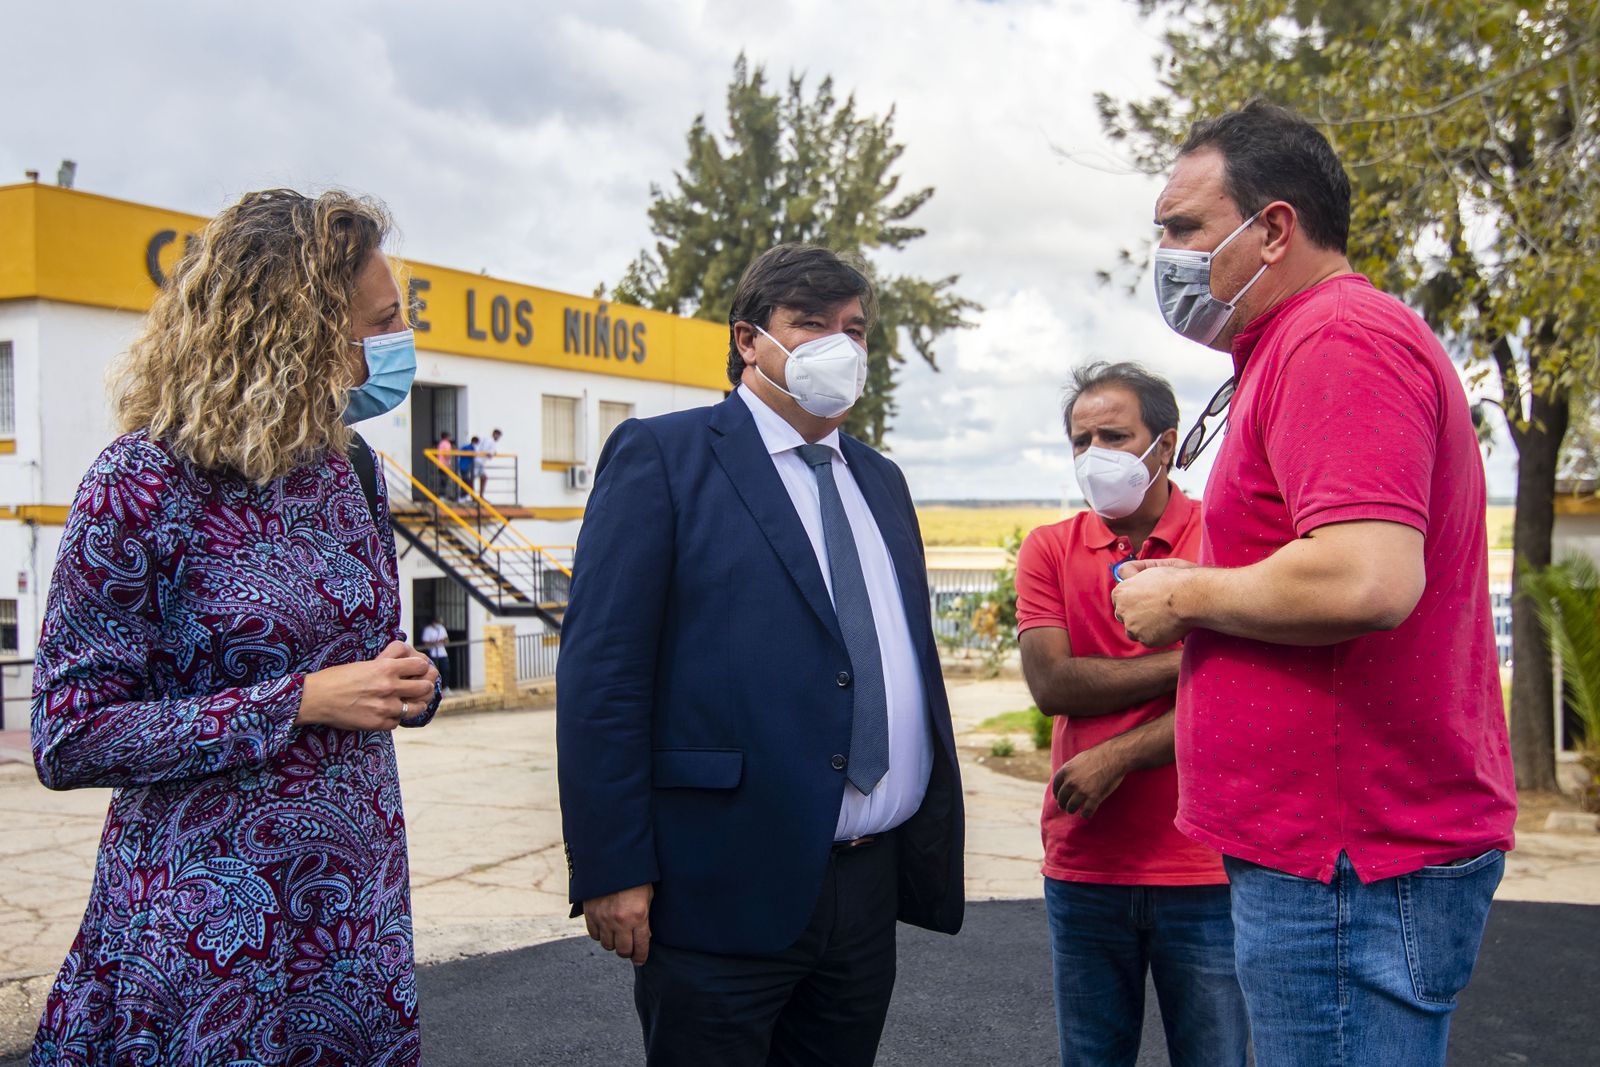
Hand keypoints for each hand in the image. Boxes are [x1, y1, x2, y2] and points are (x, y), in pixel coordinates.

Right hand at [298, 641, 439, 730]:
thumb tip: (404, 667)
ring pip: (416, 708)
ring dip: (414, 705)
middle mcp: (389, 687)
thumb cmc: (336, 678)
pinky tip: (387, 714)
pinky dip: (394, 719)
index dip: (421, 668)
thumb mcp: (365, 664)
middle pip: (424, 688)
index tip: (420, 671)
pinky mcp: (378, 723)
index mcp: (386, 667)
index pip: (420, 666)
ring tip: (409, 703)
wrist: (316, 698)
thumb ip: (387, 666)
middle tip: (420, 688)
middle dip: (424, 687)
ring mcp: (385, 707)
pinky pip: (397, 722)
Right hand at [584, 883, 653, 964]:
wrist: (612, 860)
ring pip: (607, 945)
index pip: (640, 947)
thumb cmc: (635, 876)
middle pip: (622, 950)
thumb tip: (645, 936)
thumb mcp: (648, 896)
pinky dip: (600, 934)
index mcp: (638, 916)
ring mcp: (603, 918)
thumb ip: (645, 918)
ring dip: (613, 943)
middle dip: (627, 951)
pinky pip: (594, 935)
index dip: (641, 957)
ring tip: (617, 936)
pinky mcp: (590, 914)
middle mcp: (620, 921)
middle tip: (629, 947)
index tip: (640, 960)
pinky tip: (605, 928)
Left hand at [1052, 743, 1127, 817]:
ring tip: (1074, 811)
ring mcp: (1082, 791)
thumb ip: (1070, 770)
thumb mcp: (1078, 759)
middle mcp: (1071, 782)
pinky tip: (1086, 814)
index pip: (1056, 786)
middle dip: (1063, 804)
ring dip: (1072, 810)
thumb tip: (1066, 778)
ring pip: (1071, 807)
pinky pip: (1086, 812)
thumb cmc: (1098, 755)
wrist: (1114, 756)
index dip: (1057, 793)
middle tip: (1065, 807)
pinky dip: (1085, 815)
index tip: (1059, 797)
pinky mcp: (1094, 798)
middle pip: (1062, 798)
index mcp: (1066, 771)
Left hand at [1112, 562, 1196, 647]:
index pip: (1119, 600)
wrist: (1189, 597)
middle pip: (1124, 616)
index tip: (1144, 599)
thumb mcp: (1148, 568)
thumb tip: (1121, 573)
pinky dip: (1157, 635)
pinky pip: (1148, 640)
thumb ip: (1131, 571)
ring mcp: (1133, 627)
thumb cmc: (1173, 581)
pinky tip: (1168, 626)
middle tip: (1155, 609)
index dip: (1132, 599)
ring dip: (1144, 627)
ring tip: (1162, 618)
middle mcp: (1122, 611)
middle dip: (1135, 614)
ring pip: (1134, 630)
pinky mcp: (1146, 640)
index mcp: (1120, 592)